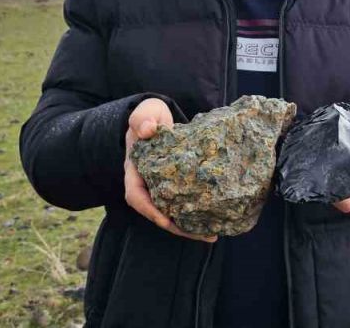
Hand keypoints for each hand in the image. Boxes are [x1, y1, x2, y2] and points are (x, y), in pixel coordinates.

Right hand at [125, 98, 217, 241]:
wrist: (155, 118)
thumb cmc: (148, 117)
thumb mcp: (144, 113)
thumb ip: (142, 119)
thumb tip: (147, 130)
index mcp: (135, 170)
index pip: (136, 196)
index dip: (149, 210)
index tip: (166, 221)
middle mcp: (146, 184)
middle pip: (157, 212)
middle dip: (177, 227)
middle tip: (204, 235)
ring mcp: (160, 187)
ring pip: (171, 213)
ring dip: (189, 227)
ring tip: (213, 235)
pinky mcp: (175, 186)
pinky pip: (182, 204)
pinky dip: (195, 214)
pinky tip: (214, 221)